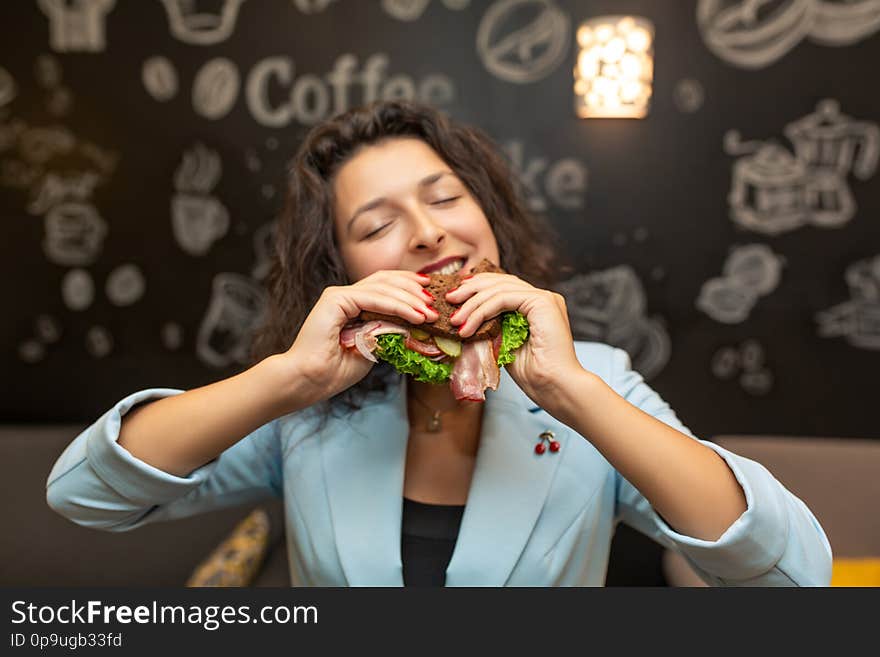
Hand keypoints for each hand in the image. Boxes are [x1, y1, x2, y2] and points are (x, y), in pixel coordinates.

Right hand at [282, 270, 438, 404]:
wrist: (307, 381)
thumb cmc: (333, 372)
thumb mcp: (371, 350)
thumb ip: (387, 334)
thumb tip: (413, 325)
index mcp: (351, 305)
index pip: (384, 287)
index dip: (408, 288)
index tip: (430, 295)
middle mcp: (344, 295)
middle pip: (385, 281)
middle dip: (413, 290)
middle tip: (434, 302)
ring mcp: (339, 295)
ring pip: (382, 288)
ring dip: (409, 299)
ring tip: (428, 312)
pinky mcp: (335, 298)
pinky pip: (372, 298)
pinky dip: (396, 306)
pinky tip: (414, 315)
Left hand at [445, 273, 583, 406]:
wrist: (554, 388)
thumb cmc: (533, 375)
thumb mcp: (503, 345)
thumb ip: (491, 327)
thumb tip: (463, 319)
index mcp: (536, 306)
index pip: (502, 286)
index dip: (477, 288)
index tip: (455, 298)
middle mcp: (542, 298)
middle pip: (499, 282)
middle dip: (470, 290)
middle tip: (449, 300)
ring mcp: (544, 298)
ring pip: (499, 289)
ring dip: (472, 304)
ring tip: (456, 320)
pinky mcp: (543, 302)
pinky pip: (504, 298)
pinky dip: (483, 310)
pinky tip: (468, 325)